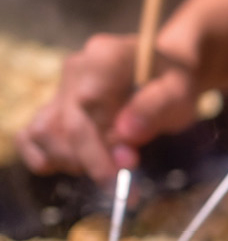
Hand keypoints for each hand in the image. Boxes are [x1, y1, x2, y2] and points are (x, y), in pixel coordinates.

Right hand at [16, 33, 200, 182]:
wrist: (170, 68)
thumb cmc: (177, 80)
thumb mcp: (180, 92)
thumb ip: (154, 110)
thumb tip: (125, 136)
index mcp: (105, 58)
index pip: (84, 107)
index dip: (97, 149)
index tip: (123, 175)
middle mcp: (76, 69)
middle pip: (62, 126)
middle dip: (92, 162)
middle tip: (125, 182)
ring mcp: (62, 86)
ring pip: (43, 133)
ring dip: (71, 162)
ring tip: (108, 169)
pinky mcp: (56, 105)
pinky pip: (33, 135)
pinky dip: (48, 157)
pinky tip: (80, 167)